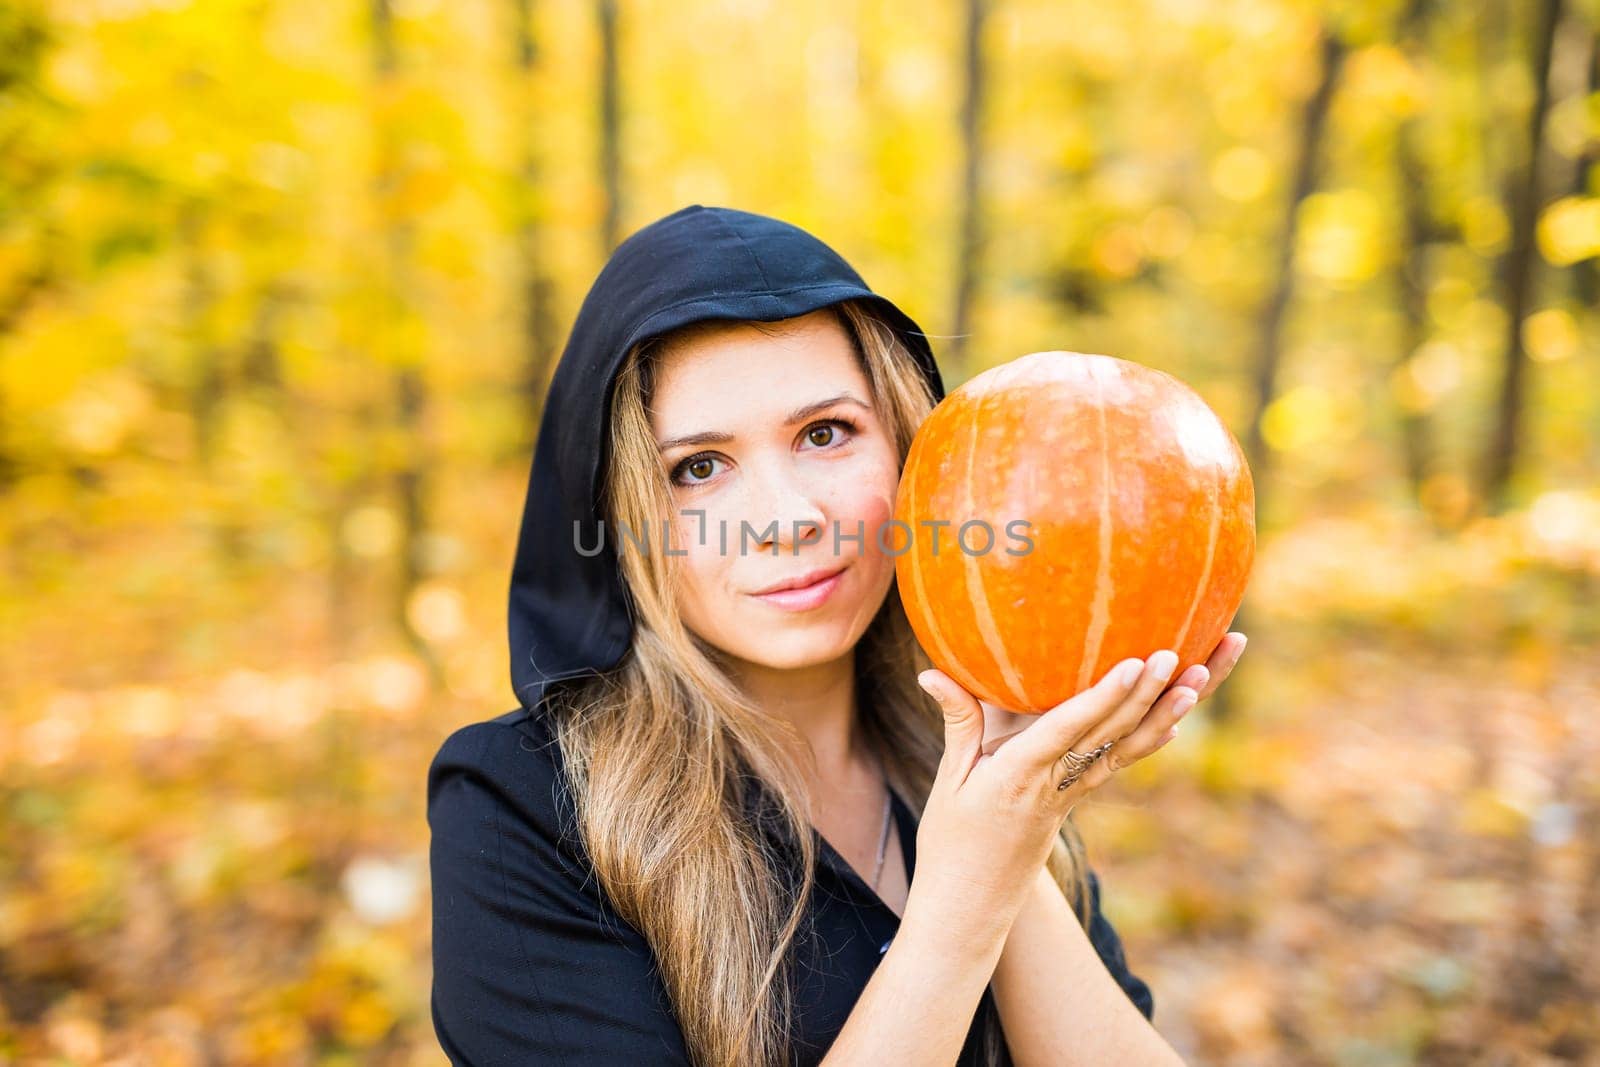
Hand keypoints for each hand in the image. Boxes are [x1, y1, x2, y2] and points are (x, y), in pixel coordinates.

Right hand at [908, 649, 1222, 937]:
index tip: (1135, 663)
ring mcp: (1071, 797)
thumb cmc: (951, 845)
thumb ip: (956, 723)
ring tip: (1198, 678)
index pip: (1068, 729)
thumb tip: (930, 672)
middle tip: (1176, 654)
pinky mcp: (1074, 804)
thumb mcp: (948, 782)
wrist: (972, 908)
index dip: (1103, 696)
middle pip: (1109, 734)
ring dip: (1164, 713)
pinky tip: (1174, 724)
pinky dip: (1147, 744)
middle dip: (1146, 693)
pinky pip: (1116, 767)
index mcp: (1019, 776)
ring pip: (1125, 748)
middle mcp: (1055, 786)